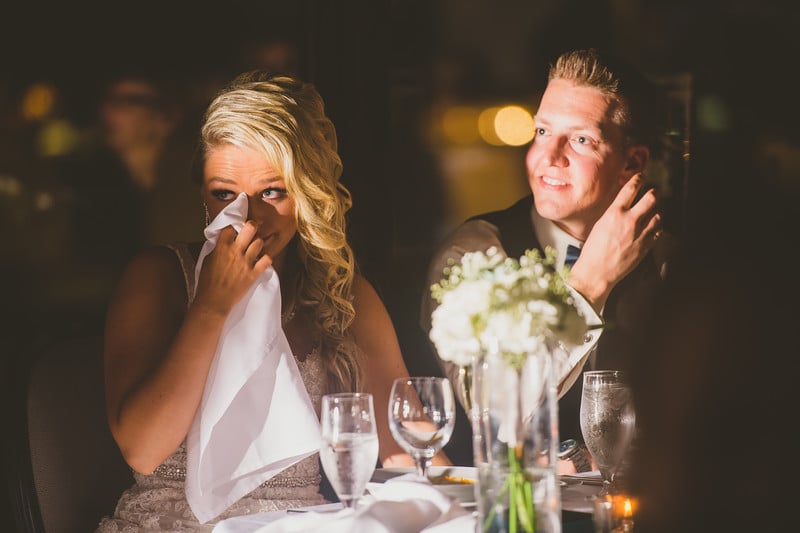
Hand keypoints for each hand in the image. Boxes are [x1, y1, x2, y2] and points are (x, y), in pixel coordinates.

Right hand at [193, 222, 271, 315]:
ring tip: (255, 249)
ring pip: (260, 242)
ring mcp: (246, 262)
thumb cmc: (207, 283)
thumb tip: (223, 242)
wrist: (213, 302)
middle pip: (250, 228)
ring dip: (258, 244)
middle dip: (252, 226)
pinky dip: (266, 259)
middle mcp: (235, 252)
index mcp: (221, 248)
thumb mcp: (206, 261)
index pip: (231, 227)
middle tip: (251, 230)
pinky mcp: (253, 273)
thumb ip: (217, 249)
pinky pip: (267, 260)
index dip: (234, 228)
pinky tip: (262, 261)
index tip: (235, 231)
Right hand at [568, 174, 661, 311]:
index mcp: (615, 213)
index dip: (638, 179)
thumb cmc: (593, 250)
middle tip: (652, 192)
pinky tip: (651, 228)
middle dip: (653, 192)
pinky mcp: (646, 246)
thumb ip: (613, 213)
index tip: (641, 176)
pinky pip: (658, 231)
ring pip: (658, 214)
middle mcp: (630, 221)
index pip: (631, 188)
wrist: (597, 272)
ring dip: (655, 211)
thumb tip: (622, 205)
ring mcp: (640, 233)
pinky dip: (656, 227)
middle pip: (651, 198)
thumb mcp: (599, 225)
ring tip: (651, 212)